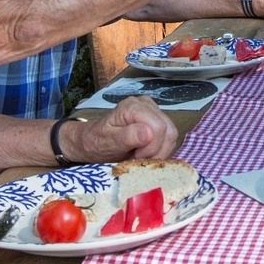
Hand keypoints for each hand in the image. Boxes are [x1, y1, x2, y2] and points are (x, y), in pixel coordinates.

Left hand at [63, 97, 180, 162]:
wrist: (91, 141)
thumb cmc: (96, 143)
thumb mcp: (107, 143)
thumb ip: (127, 137)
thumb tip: (148, 133)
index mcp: (133, 107)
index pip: (158, 128)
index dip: (152, 148)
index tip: (135, 157)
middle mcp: (145, 104)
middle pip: (168, 131)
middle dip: (156, 151)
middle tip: (138, 159)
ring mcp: (153, 109)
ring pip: (171, 134)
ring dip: (159, 151)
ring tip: (140, 156)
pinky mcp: (157, 118)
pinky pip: (169, 136)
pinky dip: (160, 148)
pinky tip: (145, 152)